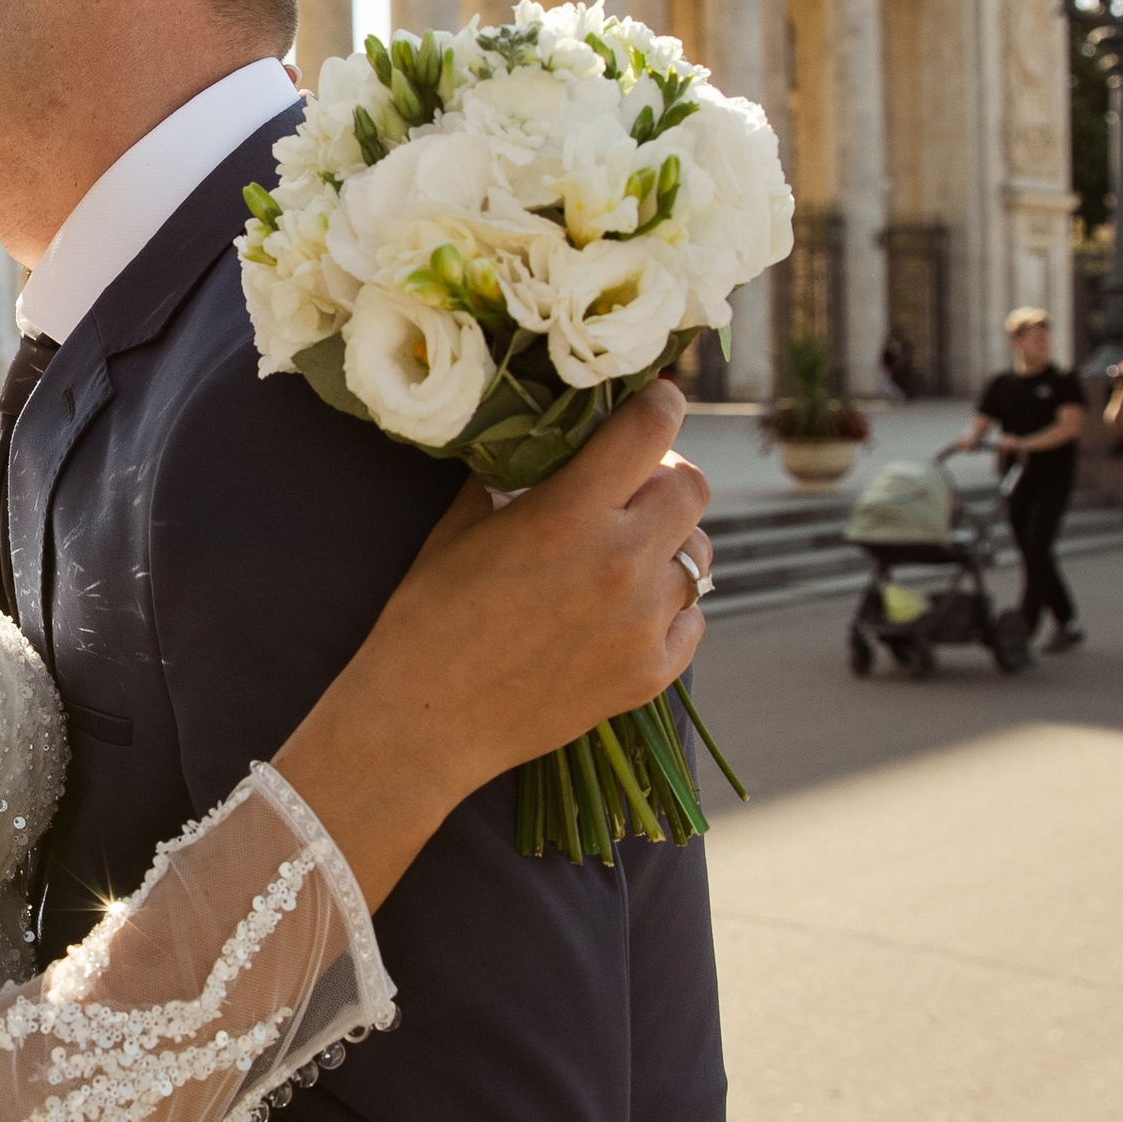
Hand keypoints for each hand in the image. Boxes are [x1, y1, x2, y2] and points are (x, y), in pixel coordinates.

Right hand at [274, 381, 712, 906]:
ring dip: (669, 545)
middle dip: (666, 476)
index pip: (652, 429)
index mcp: (569, 514)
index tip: (655, 400)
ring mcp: (642, 625)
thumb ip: (517, 473)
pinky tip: (625, 612)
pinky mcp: (650, 675)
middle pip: (694, 488)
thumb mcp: (461, 524)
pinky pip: (692, 622)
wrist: (424, 721)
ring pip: (697, 558)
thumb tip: (547, 433)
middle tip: (632, 489)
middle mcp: (620, 564)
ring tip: (625, 556)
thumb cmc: (429, 615)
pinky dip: (668, 609)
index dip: (661, 403)